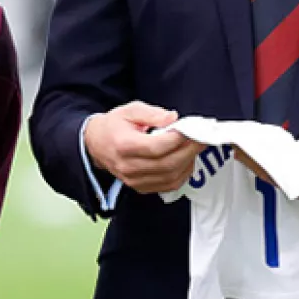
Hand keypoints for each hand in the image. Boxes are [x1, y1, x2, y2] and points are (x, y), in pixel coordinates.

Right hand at [83, 101, 202, 193]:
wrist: (97, 145)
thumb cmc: (115, 125)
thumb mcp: (130, 110)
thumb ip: (152, 113)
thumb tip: (173, 118)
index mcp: (124, 146)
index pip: (156, 147)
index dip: (177, 139)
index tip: (191, 129)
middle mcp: (128, 167)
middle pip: (167, 164)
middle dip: (190, 150)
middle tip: (202, 138)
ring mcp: (134, 180)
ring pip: (170, 177)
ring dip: (189, 161)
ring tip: (195, 146)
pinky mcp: (141, 187)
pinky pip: (169, 185)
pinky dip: (183, 173)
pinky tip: (187, 159)